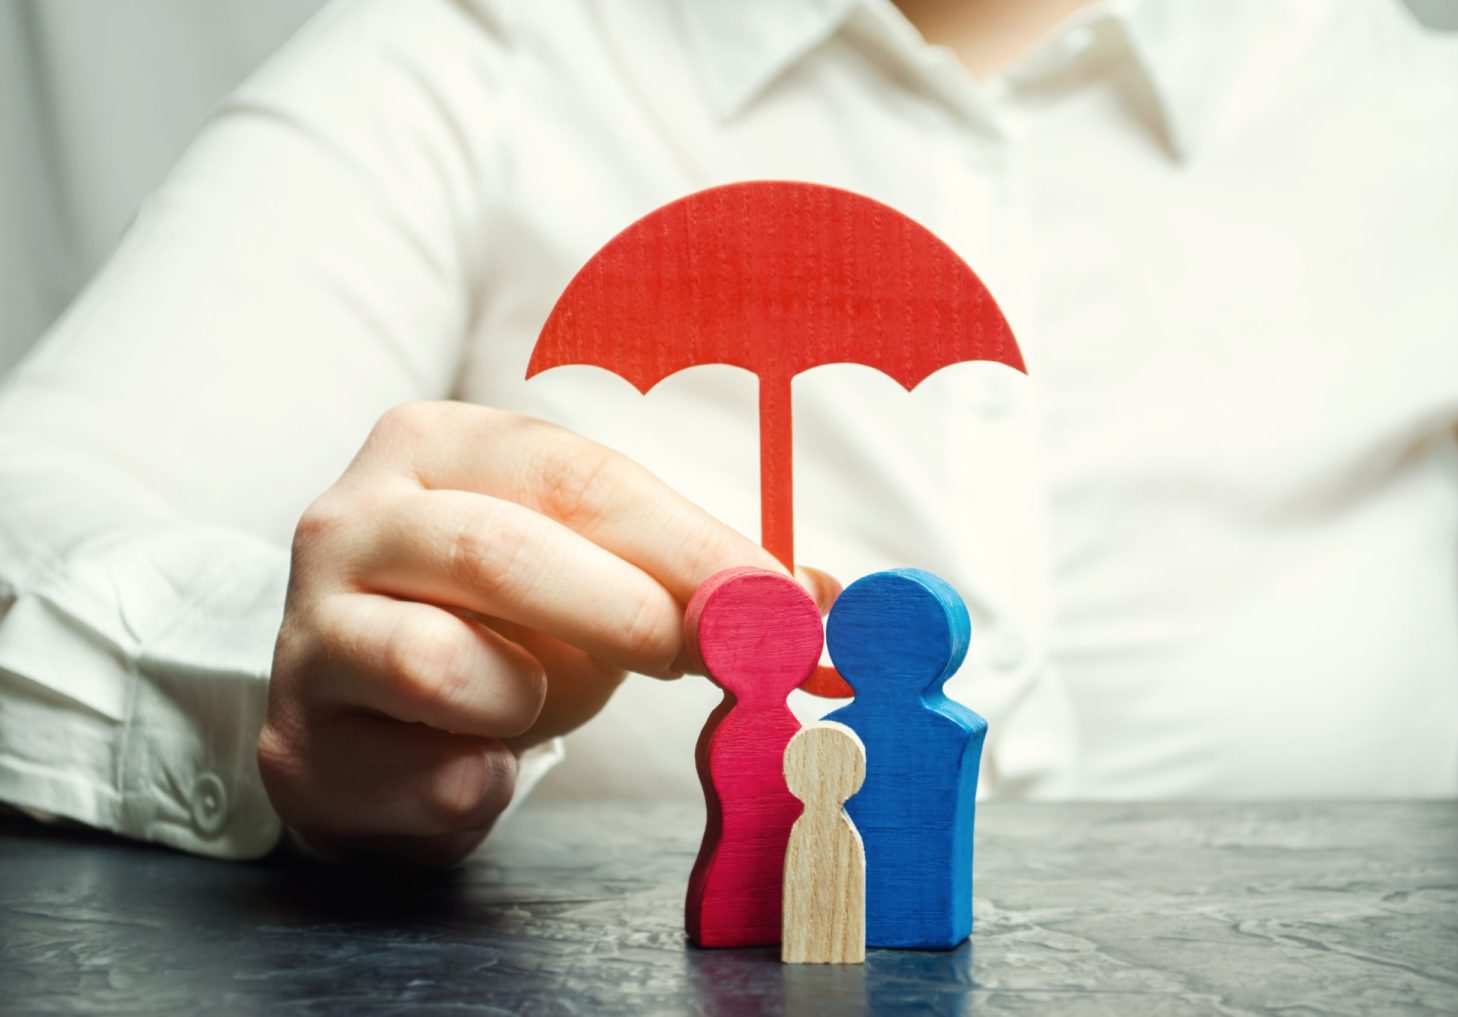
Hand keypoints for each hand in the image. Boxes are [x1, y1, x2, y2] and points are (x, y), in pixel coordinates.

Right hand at [257, 401, 835, 865]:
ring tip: (539, 704)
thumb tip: (817, 601)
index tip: (773, 601)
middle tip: (699, 658)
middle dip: (621, 609)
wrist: (374, 720)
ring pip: (432, 659)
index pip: (575, 476)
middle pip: (497, 548)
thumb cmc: (502, 628)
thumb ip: (695, 581)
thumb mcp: (599, 578)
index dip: (686, 542)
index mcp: (441, 447)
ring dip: (527, 698)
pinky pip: (414, 770)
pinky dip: (476, 782)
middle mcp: (354, 517)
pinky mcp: (296, 735)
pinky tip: (477, 766)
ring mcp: (310, 626)